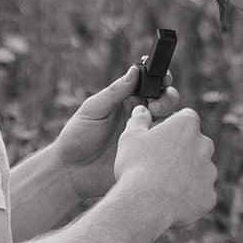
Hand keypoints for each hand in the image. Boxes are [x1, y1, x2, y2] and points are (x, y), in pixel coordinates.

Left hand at [54, 65, 178, 203]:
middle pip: (165, 100)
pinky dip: (168, 138)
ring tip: (154, 123)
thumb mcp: (94, 109)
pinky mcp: (148, 154)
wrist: (73, 171)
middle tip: (155, 107)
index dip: (160, 79)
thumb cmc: (78, 136)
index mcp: (127, 100)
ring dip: (169, 117)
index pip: (150, 84)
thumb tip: (135, 70)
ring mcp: (146, 135)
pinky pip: (165, 143)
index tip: (163, 78)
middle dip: (167, 98)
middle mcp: (140, 116)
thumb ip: (115, 91)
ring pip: (169, 121)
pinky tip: (157, 140)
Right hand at [113, 105, 216, 227]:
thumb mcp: (130, 137)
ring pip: (199, 170)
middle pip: (195, 143)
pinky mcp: (209, 196)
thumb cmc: (136, 167)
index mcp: (187, 125)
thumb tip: (141, 110)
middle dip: (182, 150)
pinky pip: (200, 194)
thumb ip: (138, 120)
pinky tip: (170, 202)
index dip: (172, 126)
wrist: (145, 205)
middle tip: (159, 163)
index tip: (159, 137)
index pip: (185, 117)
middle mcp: (205, 145)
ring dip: (186, 174)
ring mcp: (209, 173)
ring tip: (162, 185)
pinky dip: (188, 197)